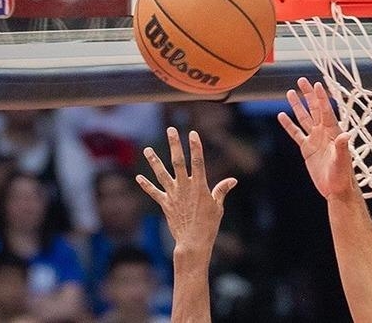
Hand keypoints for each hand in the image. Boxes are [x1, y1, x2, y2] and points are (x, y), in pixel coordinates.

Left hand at [136, 127, 236, 256]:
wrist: (193, 242)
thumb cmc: (209, 225)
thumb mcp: (218, 207)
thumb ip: (221, 191)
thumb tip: (232, 180)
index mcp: (199, 186)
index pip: (198, 161)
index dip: (196, 146)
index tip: (192, 133)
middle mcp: (184, 187)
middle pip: (178, 161)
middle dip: (175, 144)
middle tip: (171, 130)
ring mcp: (173, 195)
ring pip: (162, 174)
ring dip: (154, 161)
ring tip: (146, 149)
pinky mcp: (165, 204)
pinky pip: (154, 192)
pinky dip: (146, 185)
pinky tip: (138, 177)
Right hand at [277, 77, 355, 200]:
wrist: (337, 190)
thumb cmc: (343, 176)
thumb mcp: (342, 161)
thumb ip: (342, 148)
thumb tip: (346, 135)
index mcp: (333, 132)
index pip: (325, 111)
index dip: (321, 98)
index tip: (316, 85)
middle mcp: (324, 133)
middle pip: (314, 109)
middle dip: (308, 95)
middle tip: (301, 80)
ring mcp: (315, 139)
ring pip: (304, 118)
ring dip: (298, 106)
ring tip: (290, 92)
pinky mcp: (307, 149)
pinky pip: (296, 133)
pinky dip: (289, 125)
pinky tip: (282, 115)